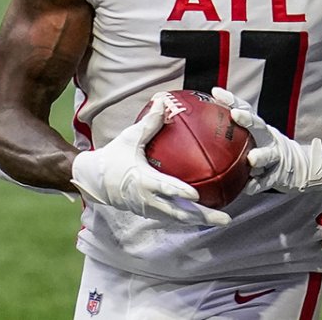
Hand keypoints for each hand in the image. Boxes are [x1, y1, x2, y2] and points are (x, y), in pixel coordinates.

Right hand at [70, 96, 230, 225]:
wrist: (95, 180)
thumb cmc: (114, 157)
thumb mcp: (130, 138)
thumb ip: (149, 123)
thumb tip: (163, 101)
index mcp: (143, 181)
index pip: (164, 188)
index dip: (179, 193)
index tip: (196, 195)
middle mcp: (148, 200)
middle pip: (179, 213)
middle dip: (204, 216)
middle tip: (226, 217)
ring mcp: (150, 209)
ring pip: (179, 219)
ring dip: (201, 220)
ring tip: (224, 218)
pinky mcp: (151, 213)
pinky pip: (174, 217)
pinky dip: (191, 217)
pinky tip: (208, 213)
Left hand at [211, 87, 321, 194]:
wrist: (299, 168)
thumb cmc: (266, 152)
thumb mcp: (253, 140)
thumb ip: (233, 137)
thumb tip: (199, 132)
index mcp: (259, 129)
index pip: (245, 109)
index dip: (231, 99)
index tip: (215, 92)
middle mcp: (268, 138)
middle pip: (259, 126)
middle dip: (248, 119)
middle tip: (235, 114)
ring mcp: (276, 156)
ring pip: (268, 155)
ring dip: (260, 155)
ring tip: (252, 159)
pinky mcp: (280, 175)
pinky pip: (268, 180)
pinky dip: (258, 184)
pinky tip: (248, 188)